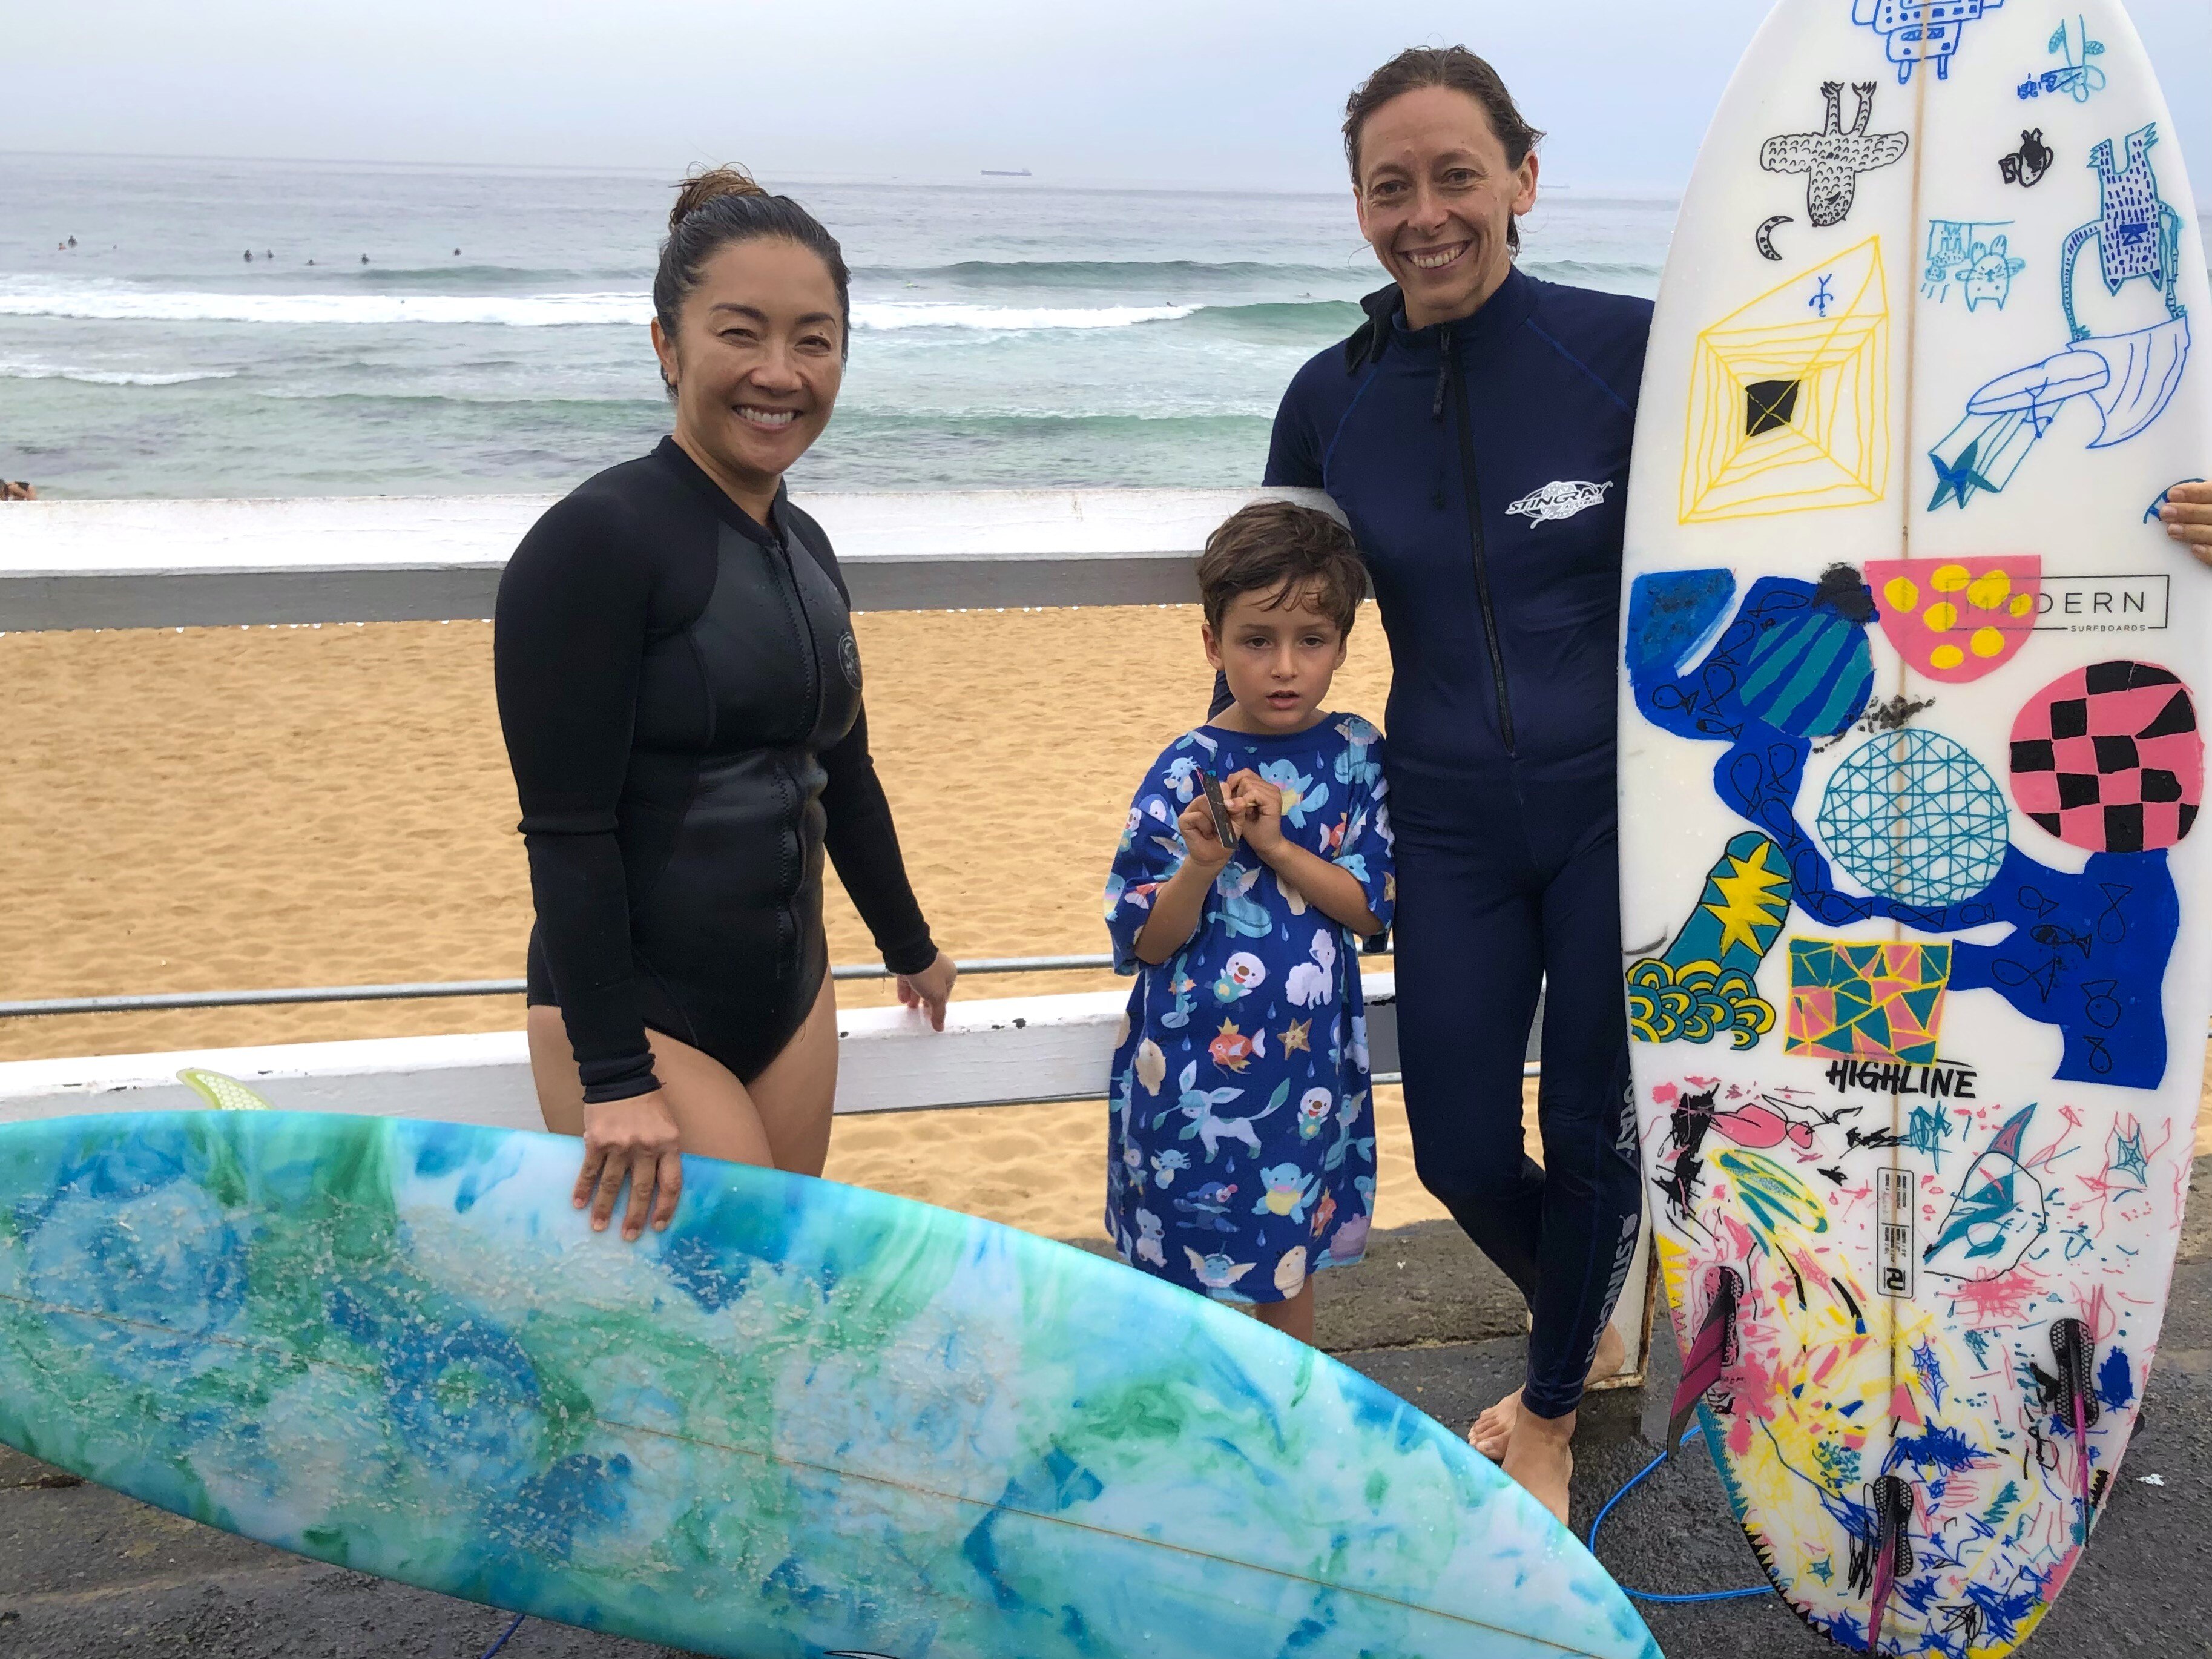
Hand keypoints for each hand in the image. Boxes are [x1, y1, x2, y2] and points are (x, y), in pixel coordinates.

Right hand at [575, 1090, 682, 1241]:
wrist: (622, 1078)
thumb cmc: (648, 1106)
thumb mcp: (668, 1127)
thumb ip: (665, 1153)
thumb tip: (661, 1187)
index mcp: (669, 1144)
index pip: (671, 1183)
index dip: (666, 1208)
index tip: (658, 1227)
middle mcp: (646, 1147)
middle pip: (642, 1190)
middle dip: (635, 1217)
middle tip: (629, 1237)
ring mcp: (620, 1145)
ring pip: (612, 1184)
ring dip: (604, 1209)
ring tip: (599, 1227)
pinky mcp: (597, 1141)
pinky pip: (590, 1170)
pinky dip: (583, 1188)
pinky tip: (579, 1204)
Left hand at [897, 951, 958, 1030]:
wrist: (910, 955)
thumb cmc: (929, 975)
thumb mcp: (937, 997)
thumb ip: (938, 1013)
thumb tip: (940, 1028)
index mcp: (949, 974)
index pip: (945, 994)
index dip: (938, 1006)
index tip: (931, 1017)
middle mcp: (937, 969)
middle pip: (931, 990)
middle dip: (925, 1003)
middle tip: (919, 1014)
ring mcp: (921, 967)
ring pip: (918, 985)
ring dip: (914, 998)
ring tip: (910, 1008)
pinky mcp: (908, 967)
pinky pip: (907, 980)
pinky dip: (905, 991)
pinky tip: (903, 1000)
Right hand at [1176, 795, 1235, 871]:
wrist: (1215, 857)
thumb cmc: (1226, 838)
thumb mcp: (1237, 823)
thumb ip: (1238, 809)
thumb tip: (1231, 801)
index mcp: (1216, 799)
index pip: (1222, 787)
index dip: (1228, 797)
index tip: (1231, 811)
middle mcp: (1203, 801)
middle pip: (1213, 794)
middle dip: (1222, 811)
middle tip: (1222, 825)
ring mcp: (1192, 808)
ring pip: (1205, 803)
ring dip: (1214, 820)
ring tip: (1213, 830)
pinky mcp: (1184, 819)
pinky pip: (1197, 816)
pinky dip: (1205, 826)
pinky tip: (1205, 834)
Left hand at [1225, 769, 1285, 856]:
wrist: (1265, 844)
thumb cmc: (1251, 828)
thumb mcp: (1238, 807)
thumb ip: (1233, 794)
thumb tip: (1221, 783)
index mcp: (1262, 786)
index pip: (1244, 773)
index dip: (1233, 783)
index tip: (1228, 799)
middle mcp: (1269, 786)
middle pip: (1245, 776)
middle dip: (1236, 791)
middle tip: (1238, 808)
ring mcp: (1273, 792)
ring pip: (1248, 783)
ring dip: (1241, 798)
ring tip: (1245, 812)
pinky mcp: (1273, 800)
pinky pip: (1253, 792)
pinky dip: (1245, 802)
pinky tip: (1247, 813)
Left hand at [2159, 481, 2211, 568]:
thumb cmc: (2211, 519)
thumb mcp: (2211, 506)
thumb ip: (2204, 501)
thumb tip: (2177, 498)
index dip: (2196, 492)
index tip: (2172, 494)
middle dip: (2189, 512)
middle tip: (2165, 512)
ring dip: (2193, 531)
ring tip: (2171, 530)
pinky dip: (2209, 553)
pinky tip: (2194, 549)